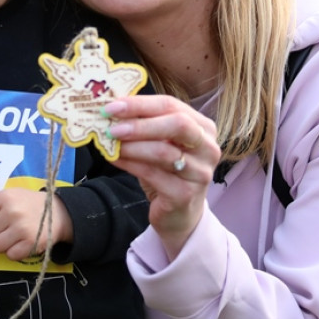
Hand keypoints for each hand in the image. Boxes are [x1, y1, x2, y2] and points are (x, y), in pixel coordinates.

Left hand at [0, 188, 72, 260]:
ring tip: (14, 235)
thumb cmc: (28, 204)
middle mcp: (13, 211)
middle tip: (8, 226)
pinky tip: (22, 241)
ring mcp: (22, 228)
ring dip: (3, 243)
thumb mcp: (9, 197)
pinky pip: (10, 255)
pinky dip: (14, 251)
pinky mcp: (30, 244)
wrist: (57, 212)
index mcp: (5, 197)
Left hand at [102, 95, 220, 258]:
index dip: (140, 104)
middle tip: (112, 127)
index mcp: (203, 127)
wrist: (179, 214)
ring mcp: (200, 173)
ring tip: (110, 144)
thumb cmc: (168, 172)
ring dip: (132, 146)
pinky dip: (130, 164)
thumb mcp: (161, 143)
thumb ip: (145, 124)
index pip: (171, 105)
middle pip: (177, 124)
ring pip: (163, 151)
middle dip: (140, 124)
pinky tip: (115, 159)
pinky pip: (153, 174)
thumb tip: (112, 109)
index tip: (111, 106)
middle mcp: (208, 148)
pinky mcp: (185, 195)